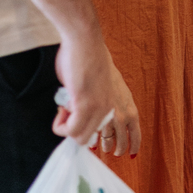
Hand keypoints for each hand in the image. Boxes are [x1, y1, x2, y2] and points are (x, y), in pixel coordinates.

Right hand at [54, 30, 141, 156]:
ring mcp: (101, 109)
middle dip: (92, 143)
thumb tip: (84, 113)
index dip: (125, 145)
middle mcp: (117, 110)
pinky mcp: (84, 105)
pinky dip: (61, 126)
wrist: (86, 41)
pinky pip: (71, 130)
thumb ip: (100, 101)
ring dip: (71, 133)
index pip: (132, 135)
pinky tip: (59, 113)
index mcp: (126, 103)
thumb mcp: (105, 84)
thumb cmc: (91, 57)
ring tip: (64, 118)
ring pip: (84, 140)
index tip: (115, 151)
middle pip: (109, 144)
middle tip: (77, 130)